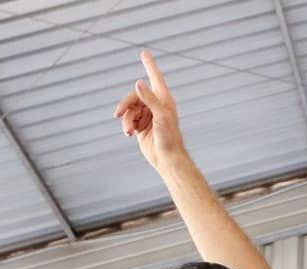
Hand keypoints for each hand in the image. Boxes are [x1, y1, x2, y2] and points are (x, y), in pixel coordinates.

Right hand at [114, 51, 185, 170]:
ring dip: (126, 119)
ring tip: (129, 131)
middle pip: (134, 96)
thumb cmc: (169, 138)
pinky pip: (128, 119)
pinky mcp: (141, 126)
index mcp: (164, 100)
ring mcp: (147, 115)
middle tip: (118, 113)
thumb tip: (139, 82)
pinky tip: (129, 134)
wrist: (167, 159)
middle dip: (125, 105)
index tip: (144, 52)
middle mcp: (155, 105)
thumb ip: (149, 99)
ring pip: (129, 109)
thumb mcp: (161, 116)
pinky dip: (127, 125)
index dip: (149, 65)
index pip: (155, 78)